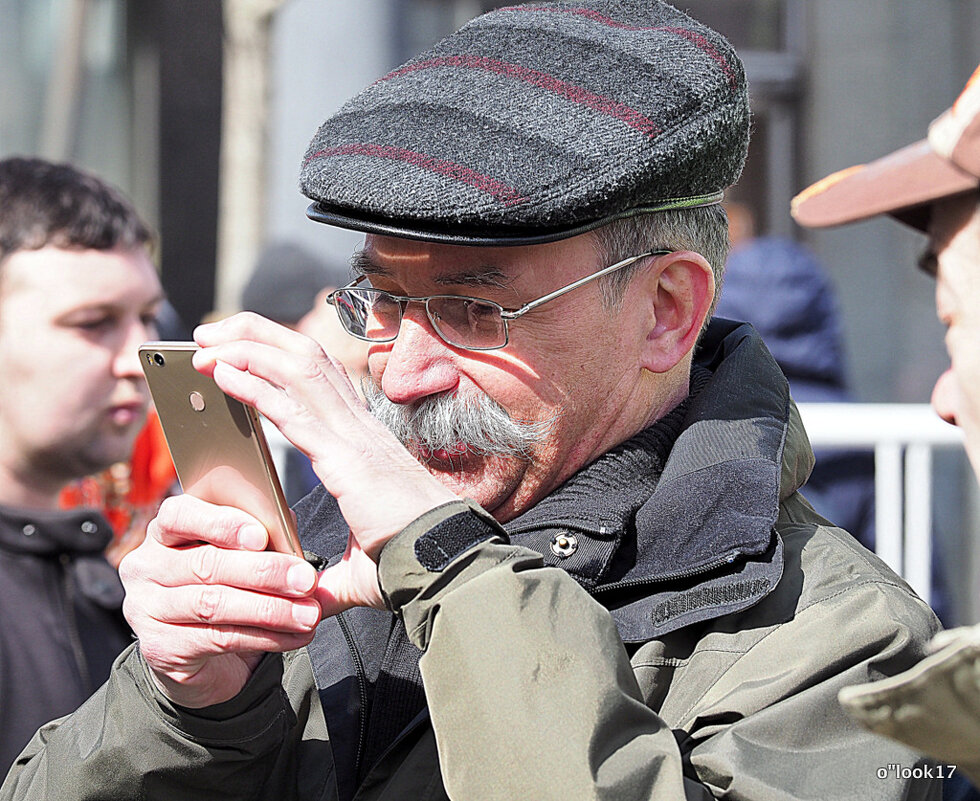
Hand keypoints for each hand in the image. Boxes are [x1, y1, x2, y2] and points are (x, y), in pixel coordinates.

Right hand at [119, 494, 320, 707]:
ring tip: (309, 614)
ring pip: (213, 604)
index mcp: (165, 531)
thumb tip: (289, 520)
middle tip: (306, 580)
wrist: (201, 655)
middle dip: (264, 571)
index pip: (180, 515)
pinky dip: (265, 637)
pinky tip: (295, 635)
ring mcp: (146, 609)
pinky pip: (219, 639)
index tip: (262, 536)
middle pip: (205, 564)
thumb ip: (263, 537)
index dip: (221, 524)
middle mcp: (146, 566)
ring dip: (270, 609)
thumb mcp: (242, 556)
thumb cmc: (228, 588)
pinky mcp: (159, 648)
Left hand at [193, 313, 457, 615]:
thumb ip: (326, 577)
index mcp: (361, 441)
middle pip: (305, 356)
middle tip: (209, 332)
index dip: (280, 353)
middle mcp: (358, 427)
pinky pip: (290, 410)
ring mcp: (353, 437)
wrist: (442, 566)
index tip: (238, 348)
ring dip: (247, 348)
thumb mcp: (355, 566)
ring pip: (299, 367)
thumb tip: (306, 596)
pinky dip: (253, 386)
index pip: (319, 376)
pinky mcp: (344, 458)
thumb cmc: (408, 562)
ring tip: (205, 344)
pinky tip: (221, 373)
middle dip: (255, 333)